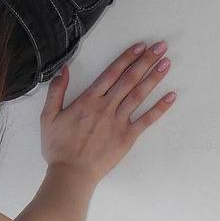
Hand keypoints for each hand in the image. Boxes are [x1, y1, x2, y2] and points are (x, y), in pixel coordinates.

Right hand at [40, 40, 175, 184]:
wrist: (71, 174)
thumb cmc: (59, 148)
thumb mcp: (48, 117)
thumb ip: (56, 91)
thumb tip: (64, 70)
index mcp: (88, 100)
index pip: (111, 73)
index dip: (127, 58)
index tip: (140, 46)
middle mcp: (106, 107)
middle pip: (129, 79)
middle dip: (146, 61)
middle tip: (160, 47)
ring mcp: (118, 121)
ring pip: (139, 95)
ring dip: (154, 78)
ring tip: (166, 63)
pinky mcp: (127, 137)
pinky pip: (146, 120)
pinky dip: (160, 108)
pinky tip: (171, 96)